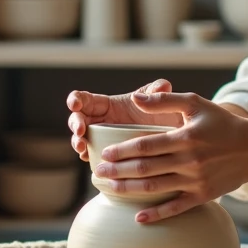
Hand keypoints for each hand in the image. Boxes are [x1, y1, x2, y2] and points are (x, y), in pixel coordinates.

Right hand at [67, 79, 182, 160]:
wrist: (172, 139)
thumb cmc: (164, 114)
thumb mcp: (161, 99)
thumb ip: (159, 90)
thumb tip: (161, 88)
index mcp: (107, 104)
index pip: (84, 99)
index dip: (76, 99)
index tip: (75, 105)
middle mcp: (101, 121)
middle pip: (77, 119)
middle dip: (75, 124)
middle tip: (80, 132)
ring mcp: (102, 139)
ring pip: (81, 139)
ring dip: (77, 143)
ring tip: (83, 149)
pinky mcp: (108, 155)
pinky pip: (93, 156)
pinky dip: (89, 157)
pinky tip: (90, 159)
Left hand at [93, 90, 247, 222]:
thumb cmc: (222, 123)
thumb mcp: (196, 103)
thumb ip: (164, 100)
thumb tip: (135, 98)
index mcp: (184, 138)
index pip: (144, 146)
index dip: (121, 150)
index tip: (104, 153)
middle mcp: (188, 161)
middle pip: (144, 169)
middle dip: (117, 171)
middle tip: (97, 172)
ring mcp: (195, 181)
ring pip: (154, 189)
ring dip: (128, 190)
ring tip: (108, 188)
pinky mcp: (203, 196)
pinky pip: (175, 208)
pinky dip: (156, 214)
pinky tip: (138, 218)